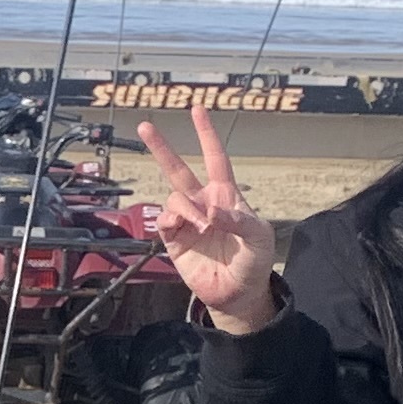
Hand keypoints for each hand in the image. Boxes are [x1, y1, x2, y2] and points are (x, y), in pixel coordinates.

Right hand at [135, 110, 278, 335]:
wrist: (238, 294)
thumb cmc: (254, 261)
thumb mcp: (258, 237)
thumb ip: (237, 220)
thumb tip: (211, 211)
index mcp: (226, 195)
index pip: (215, 158)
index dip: (206, 134)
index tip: (198, 110)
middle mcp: (203, 203)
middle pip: (178, 169)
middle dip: (162, 148)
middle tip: (144, 126)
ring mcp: (187, 221)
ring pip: (174, 197)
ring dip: (187, 207)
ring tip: (204, 226)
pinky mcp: (174, 240)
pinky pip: (165, 220)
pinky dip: (173, 219)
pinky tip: (184, 227)